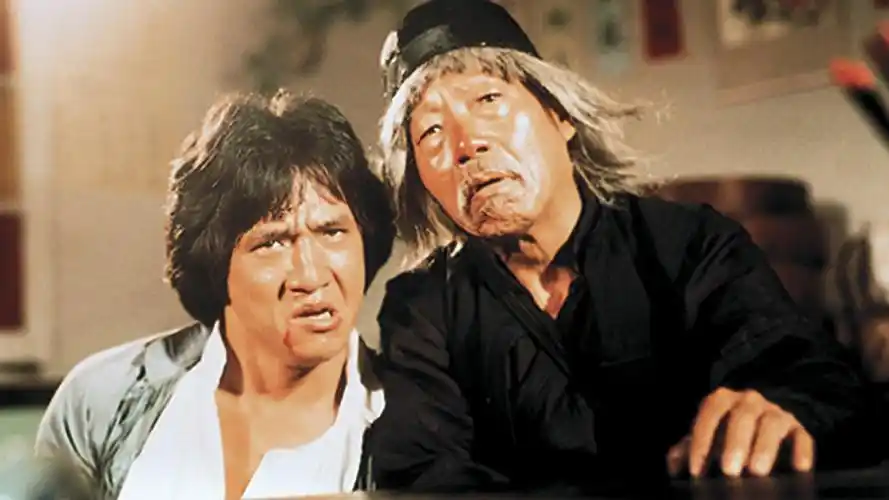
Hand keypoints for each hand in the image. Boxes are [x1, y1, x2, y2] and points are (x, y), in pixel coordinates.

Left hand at [666, 388, 814, 477]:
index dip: (700, 442)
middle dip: (734, 444)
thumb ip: (686, 448)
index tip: (696, 469)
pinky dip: (802, 451)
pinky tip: (799, 468)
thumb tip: (673, 466)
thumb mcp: (706, 435)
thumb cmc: (725, 431)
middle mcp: (749, 401)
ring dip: (764, 447)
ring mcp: (775, 412)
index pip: (709, 416)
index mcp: (721, 400)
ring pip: (771, 423)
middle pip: (741, 417)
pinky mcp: (797, 427)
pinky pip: (802, 436)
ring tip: (757, 471)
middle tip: (729, 470)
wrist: (761, 418)